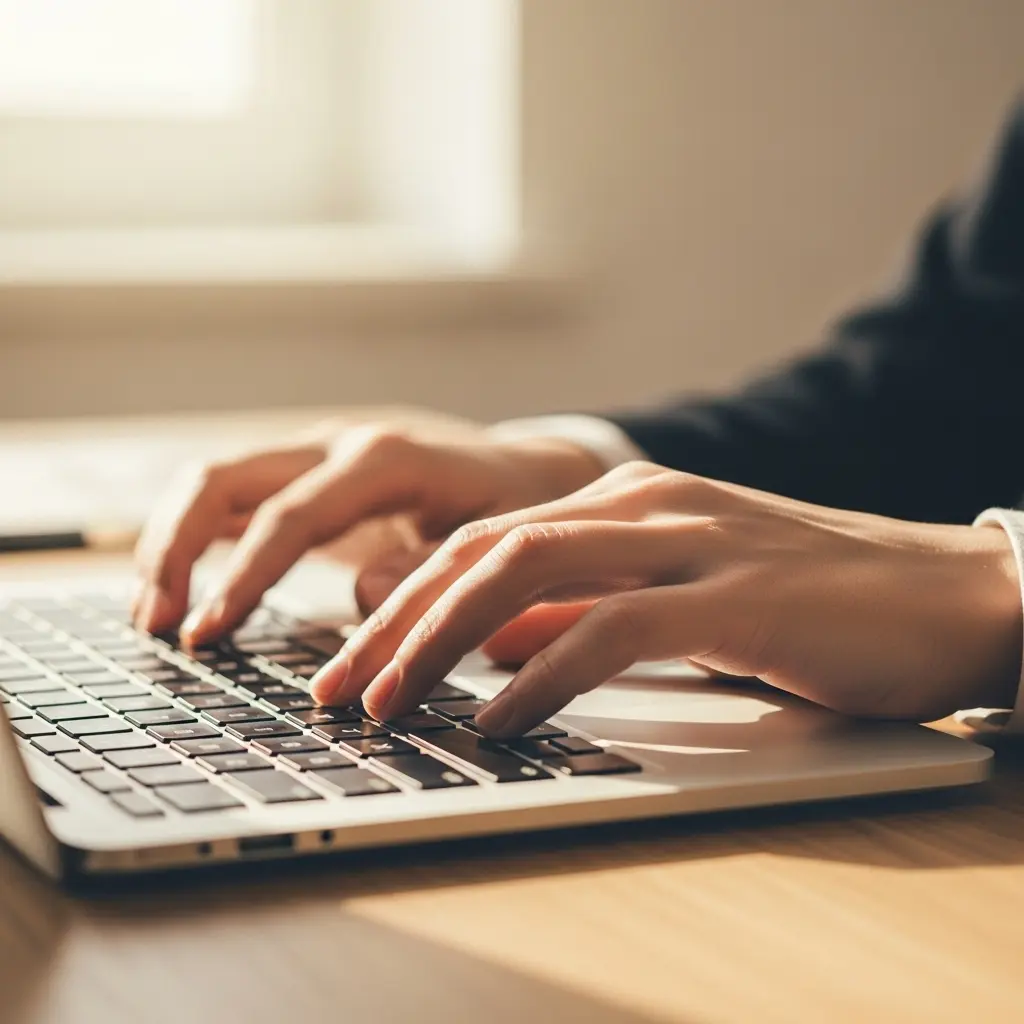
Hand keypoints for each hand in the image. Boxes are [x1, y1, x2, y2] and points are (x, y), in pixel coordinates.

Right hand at [133, 408, 604, 641]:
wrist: (526, 468)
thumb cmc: (516, 508)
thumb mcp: (498, 542)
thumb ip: (434, 569)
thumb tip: (364, 598)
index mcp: (384, 459)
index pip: (291, 515)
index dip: (243, 575)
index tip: (205, 633)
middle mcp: (339, 446)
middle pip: (225, 478)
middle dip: (175, 546)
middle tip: (156, 624)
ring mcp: (317, 457)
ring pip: (217, 481)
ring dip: (171, 541)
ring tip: (152, 614)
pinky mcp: (310, 479)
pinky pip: (235, 499)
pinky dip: (196, 538)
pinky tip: (180, 588)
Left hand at [311, 462, 1022, 732]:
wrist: (948, 592)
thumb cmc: (812, 603)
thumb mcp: (677, 600)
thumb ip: (586, 612)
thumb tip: (495, 648)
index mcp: (627, 502)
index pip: (485, 540)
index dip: (405, 600)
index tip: (352, 662)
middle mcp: (646, 505)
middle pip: (483, 551)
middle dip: (395, 621)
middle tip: (336, 689)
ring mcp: (691, 542)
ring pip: (528, 574)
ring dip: (439, 643)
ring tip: (386, 705)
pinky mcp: (737, 595)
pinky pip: (612, 628)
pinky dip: (542, 675)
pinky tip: (497, 719)